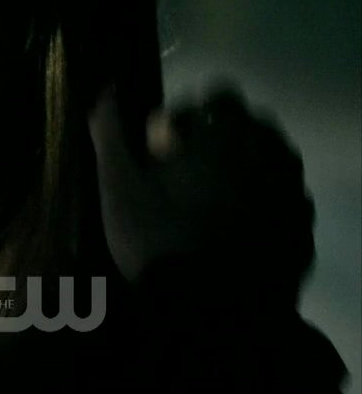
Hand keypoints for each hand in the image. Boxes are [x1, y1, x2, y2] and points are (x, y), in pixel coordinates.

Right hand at [87, 83, 314, 296]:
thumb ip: (110, 133)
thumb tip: (104, 90)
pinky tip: (228, 228)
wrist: (212, 313)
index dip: (185, 118)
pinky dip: (257, 201)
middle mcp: (269, 153)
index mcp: (227, 134)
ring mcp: (290, 191)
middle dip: (215, 141)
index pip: (215, 97)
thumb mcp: (118, 185)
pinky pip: (279, 197)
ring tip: (203, 202)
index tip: (163, 149)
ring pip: (264, 160)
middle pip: (246, 126)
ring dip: (237, 169)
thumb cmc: (159, 240)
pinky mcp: (300, 226)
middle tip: (180, 176)